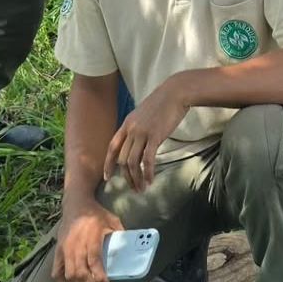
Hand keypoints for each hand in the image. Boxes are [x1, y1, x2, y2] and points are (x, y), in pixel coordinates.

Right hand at [51, 203, 124, 281]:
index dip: (100, 278)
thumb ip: (120, 235)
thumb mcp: (113, 221)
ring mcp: (65, 249)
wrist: (76, 204)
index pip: (94, 263)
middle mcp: (76, 245)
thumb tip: (132, 249)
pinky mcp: (57, 252)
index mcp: (91, 237)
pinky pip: (56, 273)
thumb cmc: (96, 214)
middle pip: (81, 273)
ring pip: (69, 276)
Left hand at [103, 78, 188, 192]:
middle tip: (134, 188)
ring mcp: (142, 132)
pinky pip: (147, 159)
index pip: (112, 147)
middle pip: (122, 159)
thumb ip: (138, 127)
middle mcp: (131, 129)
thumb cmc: (163, 103)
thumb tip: (138, 143)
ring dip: (136, 178)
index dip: (108, 164)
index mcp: (127, 123)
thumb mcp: (144, 114)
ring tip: (142, 188)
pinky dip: (147, 172)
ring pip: (132, 162)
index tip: (107, 177)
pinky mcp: (155, 136)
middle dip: (126, 177)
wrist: (175, 92)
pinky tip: (150, 180)